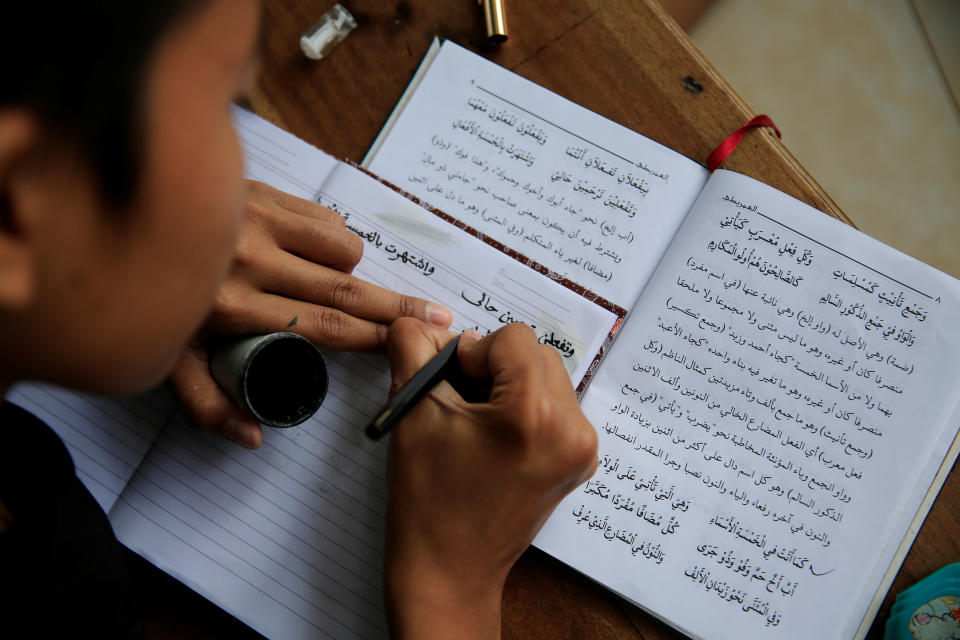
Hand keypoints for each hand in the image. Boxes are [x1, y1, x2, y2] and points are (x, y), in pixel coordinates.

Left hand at [168, 180, 452, 448]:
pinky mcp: (259, 190)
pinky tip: (315, 253)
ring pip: (340, 247)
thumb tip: (255, 440)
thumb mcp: (160, 360)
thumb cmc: (141, 299)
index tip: (408, 344)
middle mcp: (251, 261)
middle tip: (441, 315)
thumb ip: (207, 404)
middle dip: (398, 307)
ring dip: (350, 271)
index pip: (321, 326)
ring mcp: (257, 219)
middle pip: (345, 290)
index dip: (371, 338)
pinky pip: (322, 216)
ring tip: (334, 286)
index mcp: (230, 307)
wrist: (104, 218)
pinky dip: (332, 239)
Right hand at [383, 319, 597, 639]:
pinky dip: (528, 407)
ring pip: (549, 377)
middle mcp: (572, 429)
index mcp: (534, 414)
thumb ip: (414, 348)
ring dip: (512, 383)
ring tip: (478, 420)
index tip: (451, 383)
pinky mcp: (580, 462)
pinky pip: (558, 407)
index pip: (513, 338)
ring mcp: (582, 449)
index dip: (473, 352)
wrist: (449, 571)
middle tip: (460, 398)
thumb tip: (421, 321)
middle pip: (537, 354)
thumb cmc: (427, 499)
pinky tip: (497, 437)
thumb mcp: (412, 412)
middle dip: (495, 366)